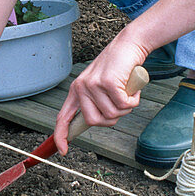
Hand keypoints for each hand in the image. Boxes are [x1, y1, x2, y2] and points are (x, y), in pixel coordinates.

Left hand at [54, 38, 147, 153]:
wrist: (128, 45)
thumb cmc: (117, 68)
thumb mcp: (100, 85)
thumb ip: (95, 102)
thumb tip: (94, 122)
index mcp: (76, 90)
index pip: (63, 117)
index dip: (61, 135)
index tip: (63, 150)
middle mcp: (81, 87)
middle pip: (94, 121)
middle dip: (111, 118)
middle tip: (120, 104)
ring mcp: (93, 84)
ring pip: (112, 115)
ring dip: (125, 107)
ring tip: (126, 91)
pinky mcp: (108, 82)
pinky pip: (124, 105)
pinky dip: (133, 100)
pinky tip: (132, 87)